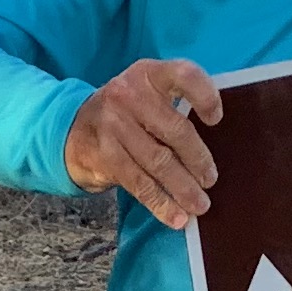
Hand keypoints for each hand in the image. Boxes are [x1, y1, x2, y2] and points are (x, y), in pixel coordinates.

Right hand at [65, 57, 222, 228]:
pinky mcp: (105, 154)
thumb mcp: (147, 93)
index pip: (183, 75)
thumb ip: (176, 106)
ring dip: (182, 188)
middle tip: (210, 180)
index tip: (216, 119)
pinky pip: (139, 183)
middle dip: (197, 160)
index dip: (205, 96)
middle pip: (175, 129)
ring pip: (158, 161)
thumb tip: (217, 147)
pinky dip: (161, 203)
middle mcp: (129, 94)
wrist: (74, 128)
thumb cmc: (128, 113)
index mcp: (149, 74)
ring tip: (199, 205)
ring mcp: (114, 124)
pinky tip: (176, 217)